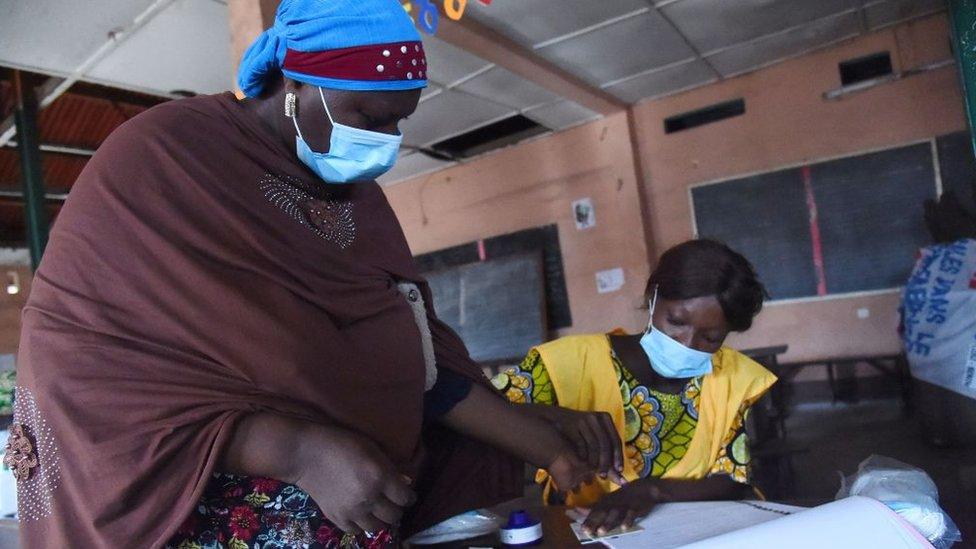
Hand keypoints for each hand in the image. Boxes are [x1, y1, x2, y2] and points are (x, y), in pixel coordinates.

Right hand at [294, 425, 415, 534]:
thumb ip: (390, 467)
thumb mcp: (372, 449)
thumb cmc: (342, 444)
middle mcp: (369, 497)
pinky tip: (361, 515)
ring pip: (377, 527)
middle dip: (398, 509)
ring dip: (381, 519)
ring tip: (378, 510)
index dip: (409, 497)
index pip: (405, 498)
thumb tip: (406, 483)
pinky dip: (362, 525)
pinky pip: (357, 531)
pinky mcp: (337, 518)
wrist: (306, 454)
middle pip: (394, 516)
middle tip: (393, 502)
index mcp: (379, 477)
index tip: (407, 494)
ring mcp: (352, 511)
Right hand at [547, 408, 625, 484]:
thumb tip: (621, 477)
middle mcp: (596, 417)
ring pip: (594, 445)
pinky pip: (580, 444)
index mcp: (605, 418)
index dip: (618, 457)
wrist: (555, 419)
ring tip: (594, 472)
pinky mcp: (572, 425)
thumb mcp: (596, 438)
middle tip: (604, 476)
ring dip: (595, 461)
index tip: (619, 471)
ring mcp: (584, 420)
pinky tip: (582, 463)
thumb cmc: (580, 432)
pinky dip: (583, 456)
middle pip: (606, 443)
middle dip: (606, 462)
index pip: (616, 440)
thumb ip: (608, 455)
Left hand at [581, 479, 661, 535]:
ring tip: (601, 531)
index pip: (595, 511)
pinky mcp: (636, 507)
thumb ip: (595, 508)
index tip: (582, 529)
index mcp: (606, 501)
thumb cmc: (624, 497)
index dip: (588, 520)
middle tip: (587, 531)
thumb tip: (578, 510)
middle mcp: (613, 503)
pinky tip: (624, 528)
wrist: (644, 488)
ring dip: (608, 523)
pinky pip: (632, 514)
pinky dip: (628, 520)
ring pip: (615, 514)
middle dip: (594, 522)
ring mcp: (624, 504)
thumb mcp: (609, 500)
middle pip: (602, 513)